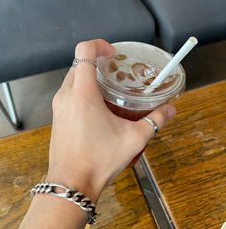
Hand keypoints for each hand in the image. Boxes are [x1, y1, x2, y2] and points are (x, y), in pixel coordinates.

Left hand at [46, 39, 175, 201]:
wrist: (70, 184)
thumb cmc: (98, 160)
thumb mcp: (133, 139)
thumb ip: (155, 121)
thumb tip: (171, 110)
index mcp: (82, 94)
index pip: (83, 51)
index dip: (99, 45)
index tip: (113, 54)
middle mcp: (65, 96)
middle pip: (78, 64)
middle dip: (98, 63)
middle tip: (116, 73)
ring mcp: (58, 107)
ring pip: (73, 80)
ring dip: (90, 79)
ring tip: (110, 92)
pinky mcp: (57, 117)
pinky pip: (69, 95)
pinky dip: (83, 93)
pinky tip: (99, 110)